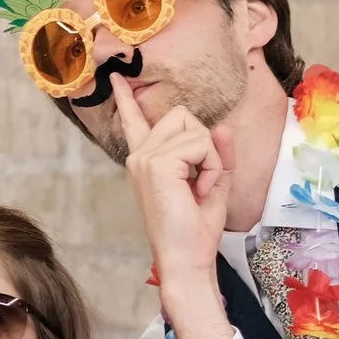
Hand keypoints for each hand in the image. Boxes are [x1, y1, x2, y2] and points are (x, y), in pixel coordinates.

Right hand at [112, 73, 232, 338]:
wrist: (186, 261)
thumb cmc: (196, 231)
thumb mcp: (214, 185)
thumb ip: (218, 155)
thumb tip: (222, 127)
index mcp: (147, 161)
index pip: (134, 122)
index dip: (126, 100)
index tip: (116, 77)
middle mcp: (140, 155)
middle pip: (183, 116)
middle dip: (205, 146)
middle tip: (201, 183)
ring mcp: (145, 157)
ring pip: (194, 129)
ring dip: (211, 159)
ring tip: (200, 189)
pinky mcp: (156, 163)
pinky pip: (201, 144)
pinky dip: (211, 166)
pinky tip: (199, 189)